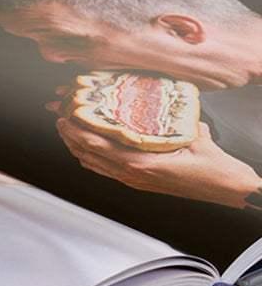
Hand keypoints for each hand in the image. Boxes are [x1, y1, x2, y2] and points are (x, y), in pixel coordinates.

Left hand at [54, 117, 260, 206]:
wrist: (225, 188)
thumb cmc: (211, 165)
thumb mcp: (191, 133)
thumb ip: (172, 117)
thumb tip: (160, 97)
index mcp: (142, 163)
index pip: (99, 146)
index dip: (78, 131)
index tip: (65, 116)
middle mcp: (133, 174)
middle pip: (90, 155)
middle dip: (71, 136)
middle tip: (60, 118)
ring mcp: (134, 180)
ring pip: (95, 165)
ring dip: (78, 147)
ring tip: (67, 130)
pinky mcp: (138, 182)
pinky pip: (106, 171)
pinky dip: (92, 158)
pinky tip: (87, 149)